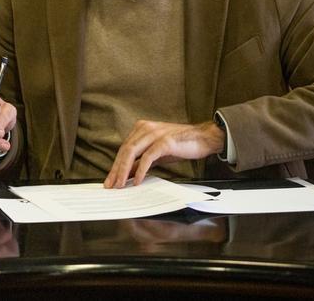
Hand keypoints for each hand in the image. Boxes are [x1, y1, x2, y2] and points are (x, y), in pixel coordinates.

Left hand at [104, 120, 223, 187]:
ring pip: (132, 152)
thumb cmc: (180, 145)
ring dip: (124, 170)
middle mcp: (145, 128)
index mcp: (141, 128)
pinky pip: (148, 157)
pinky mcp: (164, 141)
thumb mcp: (156, 153)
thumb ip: (141, 161)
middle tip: (110, 185)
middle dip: (116, 170)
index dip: (115, 165)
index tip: (110, 180)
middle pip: (125, 150)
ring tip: (120, 185)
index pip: (124, 149)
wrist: (203, 138)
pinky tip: (138, 181)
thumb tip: (127, 174)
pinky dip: (141, 170)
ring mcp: (154, 134)